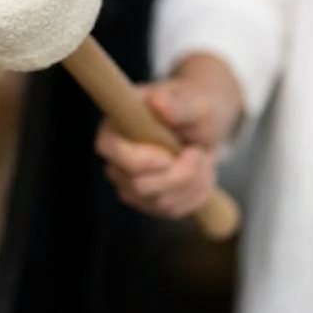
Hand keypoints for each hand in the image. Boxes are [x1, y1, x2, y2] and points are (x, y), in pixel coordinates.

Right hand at [94, 53, 243, 219]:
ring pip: (160, 202)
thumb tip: (158, 102)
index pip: (108, 150)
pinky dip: (195, 195)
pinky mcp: (147, 201)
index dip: (139, 160)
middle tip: (198, 152)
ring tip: (202, 158)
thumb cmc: (194, 108)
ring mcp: (130, 184)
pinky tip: (200, 174)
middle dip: (180, 174)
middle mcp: (116, 159)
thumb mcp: (195, 104)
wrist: (204, 124)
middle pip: (138, 185)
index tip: (169, 155)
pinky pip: (172, 210)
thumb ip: (179, 105)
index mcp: (116, 127)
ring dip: (192, 183)